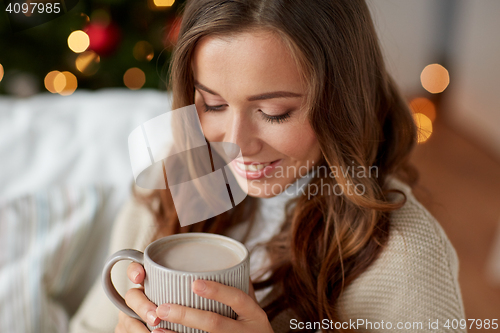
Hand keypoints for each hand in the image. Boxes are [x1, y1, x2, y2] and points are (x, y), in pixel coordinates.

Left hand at [117, 262, 272, 332]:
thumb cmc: (256, 331)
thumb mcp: (255, 313)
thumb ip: (242, 292)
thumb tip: (226, 263)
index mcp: (254, 315)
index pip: (237, 299)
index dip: (217, 291)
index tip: (195, 283)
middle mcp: (245, 332)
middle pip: (214, 324)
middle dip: (186, 315)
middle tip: (163, 307)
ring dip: (177, 332)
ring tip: (156, 323)